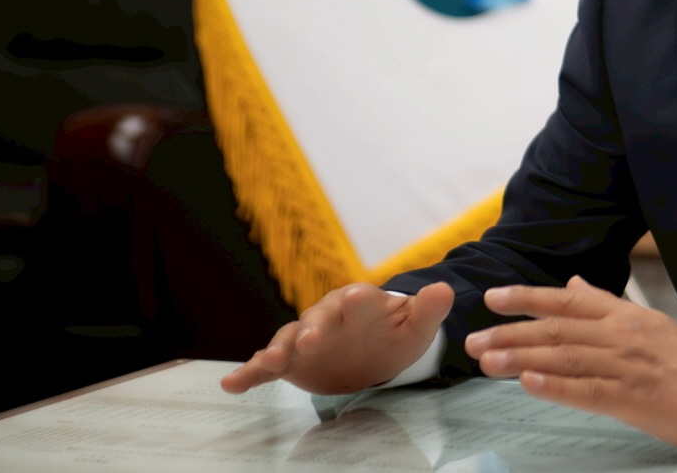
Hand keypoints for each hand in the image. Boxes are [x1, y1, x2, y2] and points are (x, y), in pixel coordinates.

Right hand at [220, 281, 453, 395]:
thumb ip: (429, 309)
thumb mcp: (417, 325)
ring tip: (268, 361)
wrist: (374, 351)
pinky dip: (247, 374)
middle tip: (309, 341)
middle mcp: (327, 316)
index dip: (356, 300)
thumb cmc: (395, 333)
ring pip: (288, 340)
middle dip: (313, 328)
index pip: (357, 298)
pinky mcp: (290, 362)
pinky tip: (230, 385)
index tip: (355, 300)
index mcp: (359, 302)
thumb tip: (445, 290)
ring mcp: (305, 338)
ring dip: (277, 349)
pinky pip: (264, 366)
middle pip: (317, 319)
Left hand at [464, 276, 676, 447]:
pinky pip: (588, 390)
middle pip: (557, 329)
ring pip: (565, 358)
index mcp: (622, 314)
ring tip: (487, 361)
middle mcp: (620, 334)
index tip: (491, 298)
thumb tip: (571, 286)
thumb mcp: (645, 322)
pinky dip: (556, 386)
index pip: (566, 301)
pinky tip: (528, 385)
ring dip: (522, 358)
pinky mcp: (633, 398)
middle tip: (473, 341)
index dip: (527, 298)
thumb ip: (605, 305)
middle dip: (511, 333)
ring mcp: (626, 366)